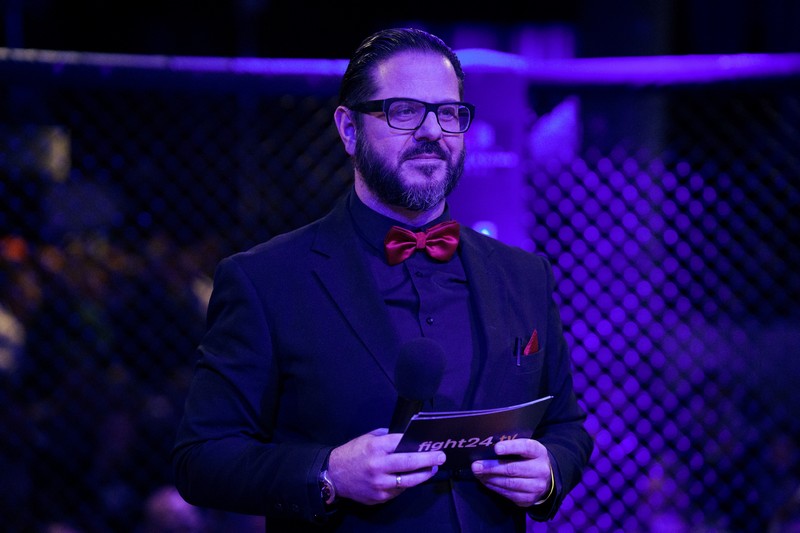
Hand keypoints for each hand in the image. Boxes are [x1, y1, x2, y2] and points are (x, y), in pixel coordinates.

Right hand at [327, 428, 446, 504]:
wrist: (333, 475)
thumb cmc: (352, 453)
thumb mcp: (367, 439)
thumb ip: (386, 438)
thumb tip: (407, 438)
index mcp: (375, 448)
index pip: (402, 443)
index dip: (418, 443)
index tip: (431, 444)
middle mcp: (378, 466)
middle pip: (409, 463)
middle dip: (428, 459)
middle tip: (441, 457)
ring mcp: (379, 483)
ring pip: (408, 481)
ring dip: (423, 475)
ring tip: (432, 469)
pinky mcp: (379, 497)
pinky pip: (398, 490)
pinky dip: (406, 484)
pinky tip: (411, 478)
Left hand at [471, 438, 551, 506]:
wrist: (545, 478)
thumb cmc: (528, 459)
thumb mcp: (525, 449)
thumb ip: (511, 447)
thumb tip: (486, 448)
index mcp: (539, 452)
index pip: (526, 448)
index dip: (511, 447)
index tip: (496, 448)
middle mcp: (540, 470)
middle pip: (513, 469)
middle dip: (492, 467)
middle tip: (476, 466)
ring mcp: (536, 486)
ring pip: (509, 483)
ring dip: (490, 479)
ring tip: (478, 474)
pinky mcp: (529, 499)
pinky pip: (509, 494)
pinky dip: (495, 488)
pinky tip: (486, 482)